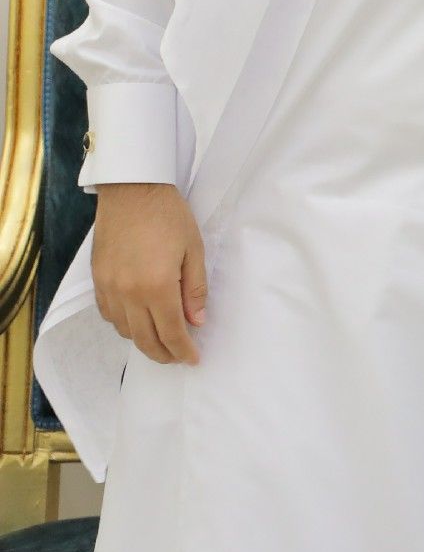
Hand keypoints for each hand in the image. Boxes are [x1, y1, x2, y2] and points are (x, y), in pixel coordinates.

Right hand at [91, 182, 206, 364]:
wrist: (132, 191)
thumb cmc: (168, 216)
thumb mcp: (193, 250)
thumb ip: (195, 290)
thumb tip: (197, 322)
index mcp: (156, 287)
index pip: (170, 332)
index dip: (183, 350)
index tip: (193, 360)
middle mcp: (127, 293)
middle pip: (144, 339)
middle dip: (163, 354)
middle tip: (178, 358)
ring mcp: (108, 288)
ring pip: (124, 330)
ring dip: (143, 340)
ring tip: (162, 340)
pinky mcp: (97, 280)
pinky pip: (108, 315)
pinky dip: (124, 324)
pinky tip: (137, 320)